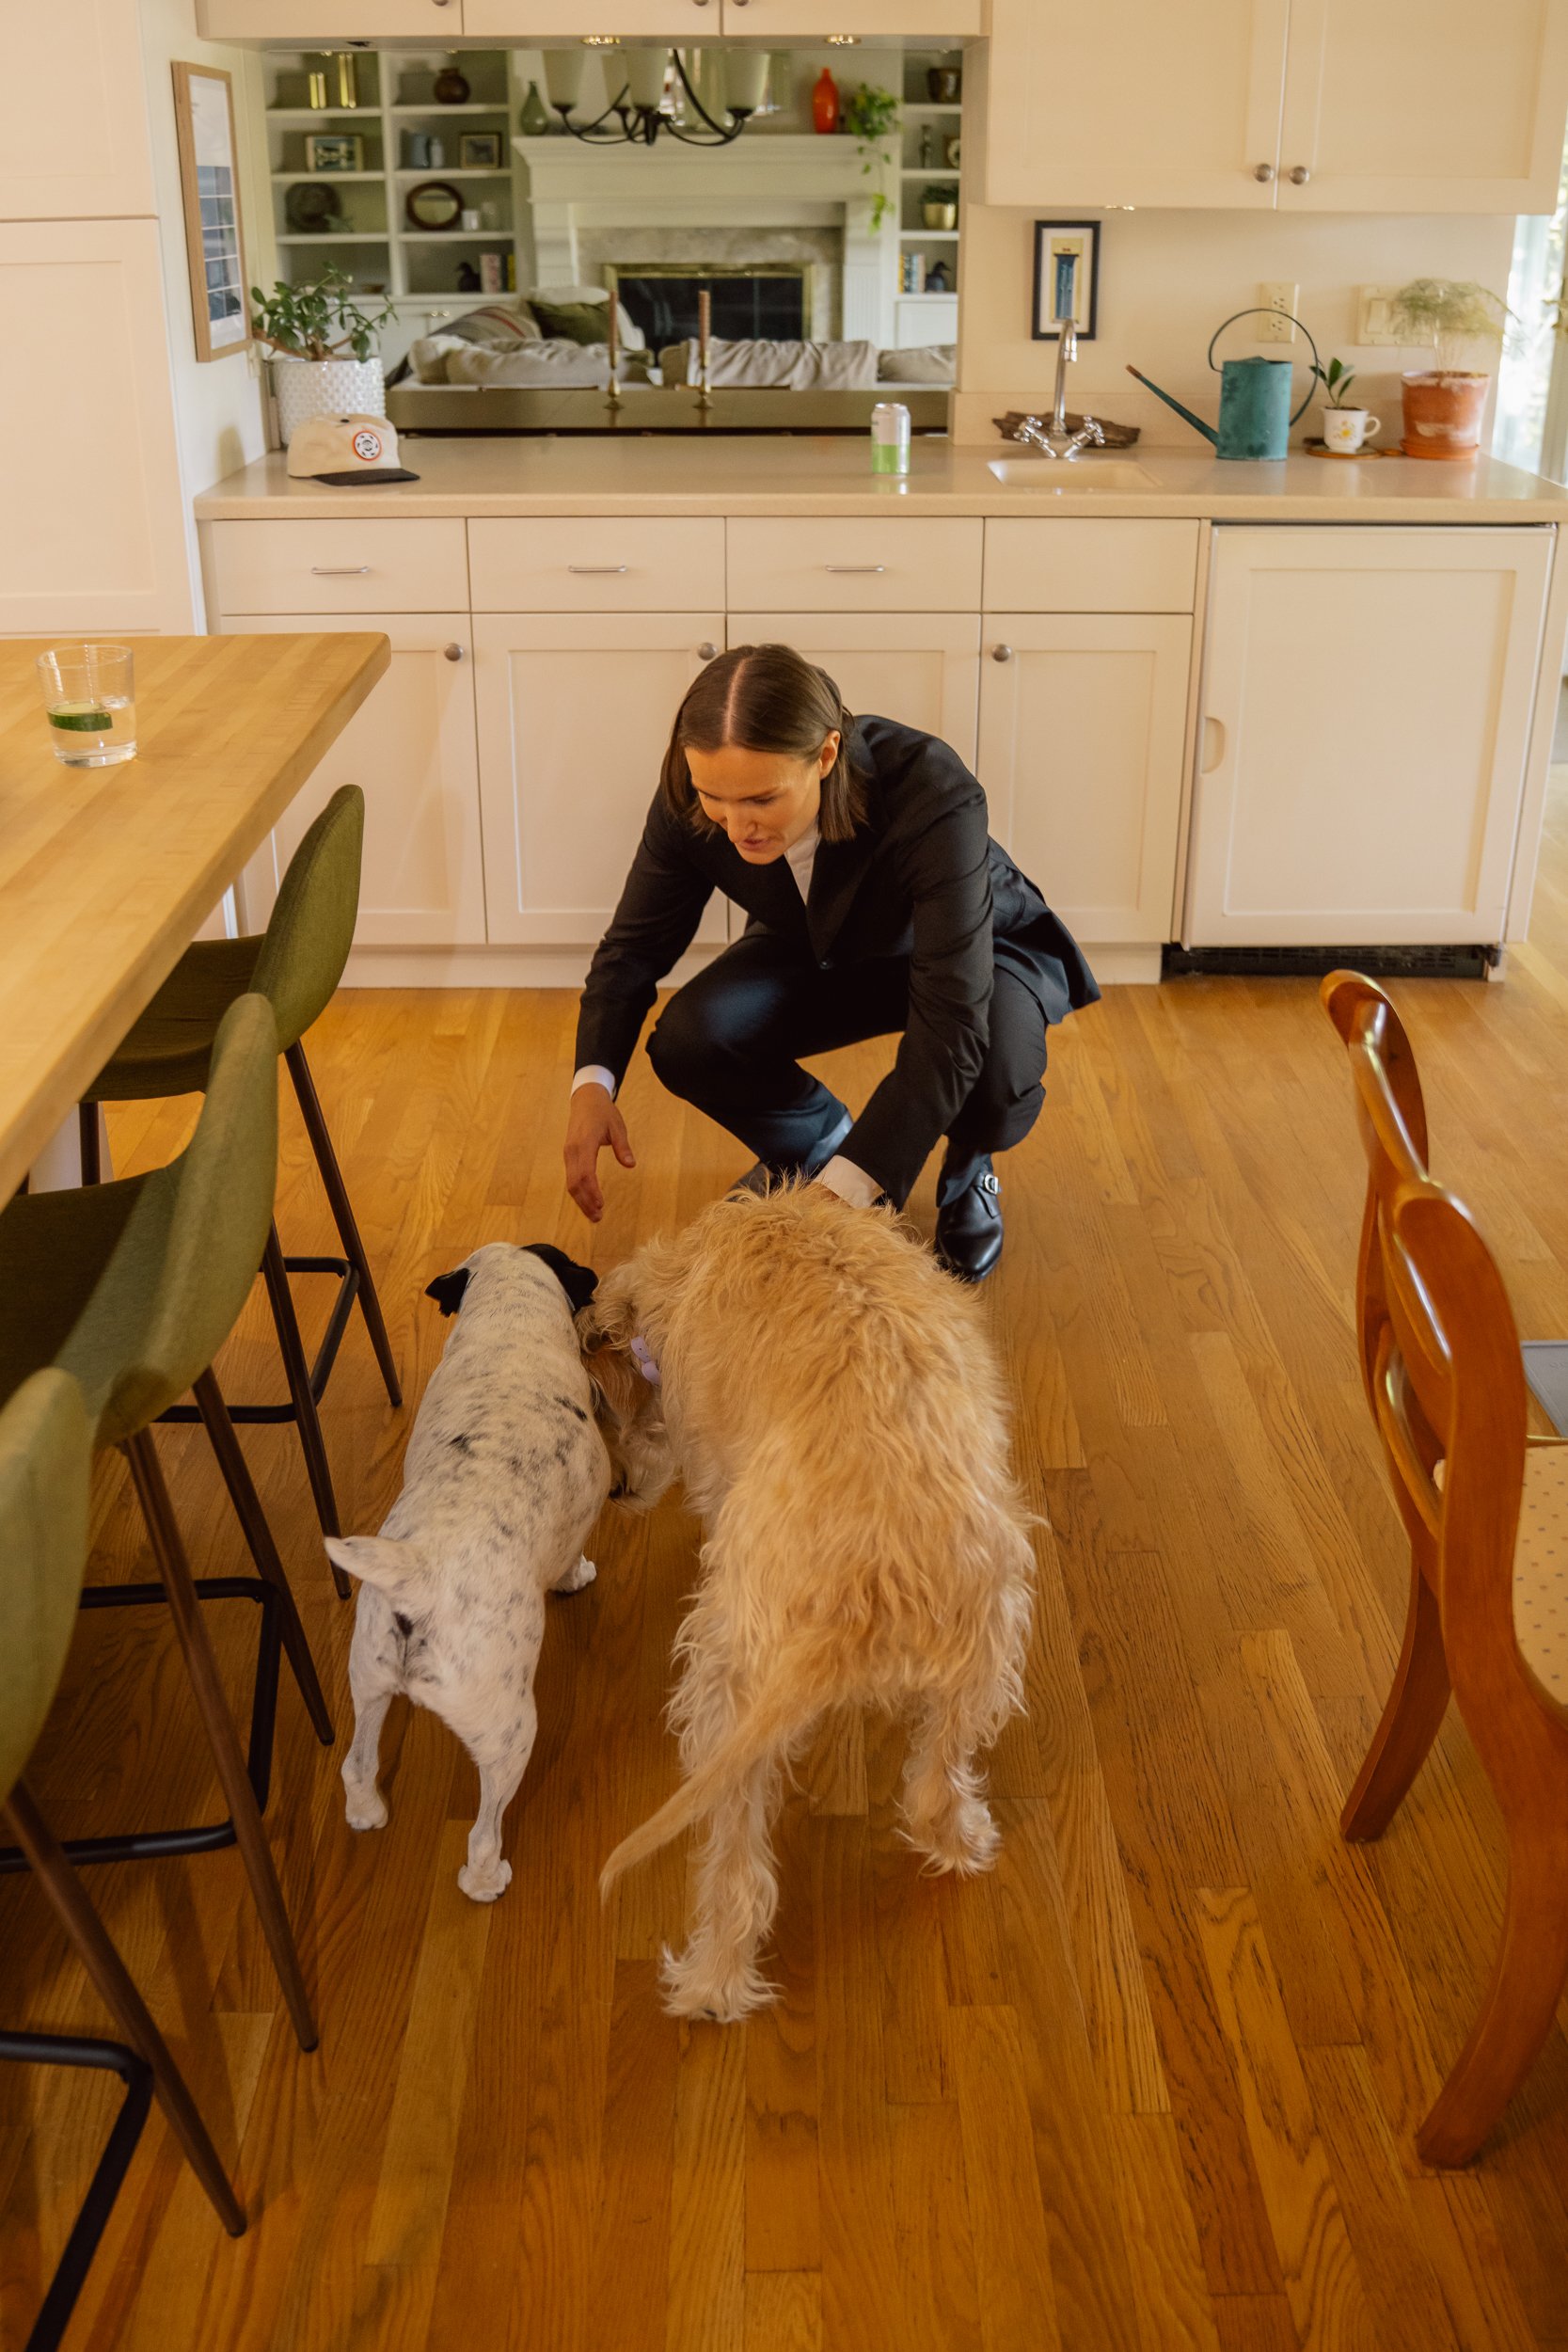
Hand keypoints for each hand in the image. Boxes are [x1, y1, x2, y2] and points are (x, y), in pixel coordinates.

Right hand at [564, 1083, 634, 1221]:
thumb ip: (623, 1146)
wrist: (585, 1099)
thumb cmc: (602, 1112)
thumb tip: (631, 1164)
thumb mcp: (617, 1126)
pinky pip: (571, 1177)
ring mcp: (569, 1154)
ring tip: (594, 1215)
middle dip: (585, 1202)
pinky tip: (588, 1201)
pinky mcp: (569, 1156)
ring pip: (571, 1182)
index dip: (592, 1191)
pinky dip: (579, 1192)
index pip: (585, 1173)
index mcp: (584, 1144)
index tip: (600, 1204)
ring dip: (581, 1200)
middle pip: (575, 1183)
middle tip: (598, 1217)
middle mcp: (572, 1151)